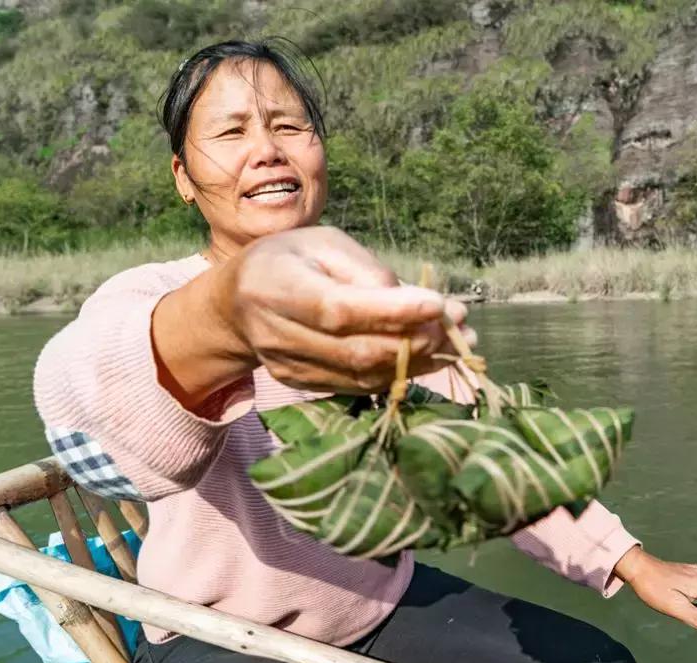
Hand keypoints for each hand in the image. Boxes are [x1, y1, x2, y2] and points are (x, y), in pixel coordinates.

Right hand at [154, 226, 473, 406]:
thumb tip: (417, 304)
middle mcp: (277, 334)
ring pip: (363, 374)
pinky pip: (359, 384)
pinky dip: (400, 371)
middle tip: (459, 322)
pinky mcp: (304, 384)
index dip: (391, 312)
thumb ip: (366, 270)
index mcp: (276, 288)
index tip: (439, 304)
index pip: (339, 309)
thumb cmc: (290, 259)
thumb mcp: (325, 243)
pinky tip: (432, 355)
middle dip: (415, 339)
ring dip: (418, 360)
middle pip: (355, 350)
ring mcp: (289, 367)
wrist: (238, 302)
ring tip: (459, 339)